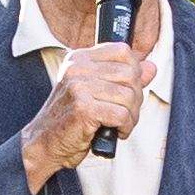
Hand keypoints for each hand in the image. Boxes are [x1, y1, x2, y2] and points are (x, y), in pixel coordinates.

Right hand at [21, 38, 148, 185]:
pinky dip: (124, 127)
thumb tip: (150, 66)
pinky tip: (114, 132)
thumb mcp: (96, 92)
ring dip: (130, 116)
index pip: (123, 51)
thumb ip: (123, 78)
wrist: (43, 144)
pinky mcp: (83, 108)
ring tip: (119, 125)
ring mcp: (79, 87)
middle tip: (125, 113)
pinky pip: (121, 114)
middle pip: (130, 74)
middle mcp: (77, 68)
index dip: (134, 72)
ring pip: (128, 96)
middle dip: (135, 98)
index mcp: (80, 59)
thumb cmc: (69, 120)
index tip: (128, 90)